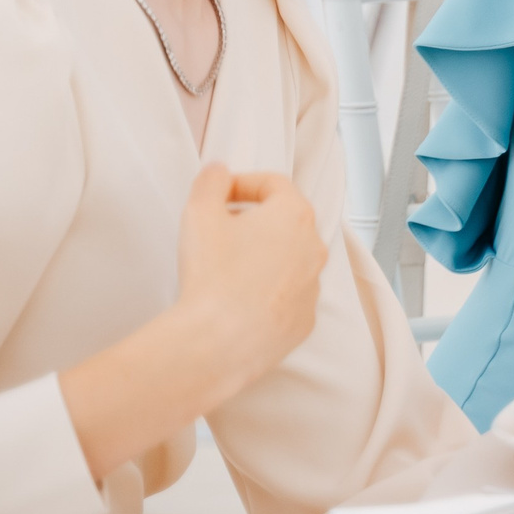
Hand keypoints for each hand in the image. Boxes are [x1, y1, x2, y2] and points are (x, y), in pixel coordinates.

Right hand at [174, 164, 325, 398]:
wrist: (220, 342)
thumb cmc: (213, 275)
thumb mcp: (199, 213)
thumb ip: (211, 181)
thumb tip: (219, 172)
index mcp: (295, 215)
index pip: (273, 183)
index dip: (242, 183)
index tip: (220, 194)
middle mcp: (313, 248)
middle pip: (284, 221)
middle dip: (251, 220)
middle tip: (218, 231)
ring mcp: (313, 286)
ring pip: (287, 259)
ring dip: (260, 257)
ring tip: (224, 268)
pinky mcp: (304, 320)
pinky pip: (286, 295)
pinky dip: (265, 292)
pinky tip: (236, 300)